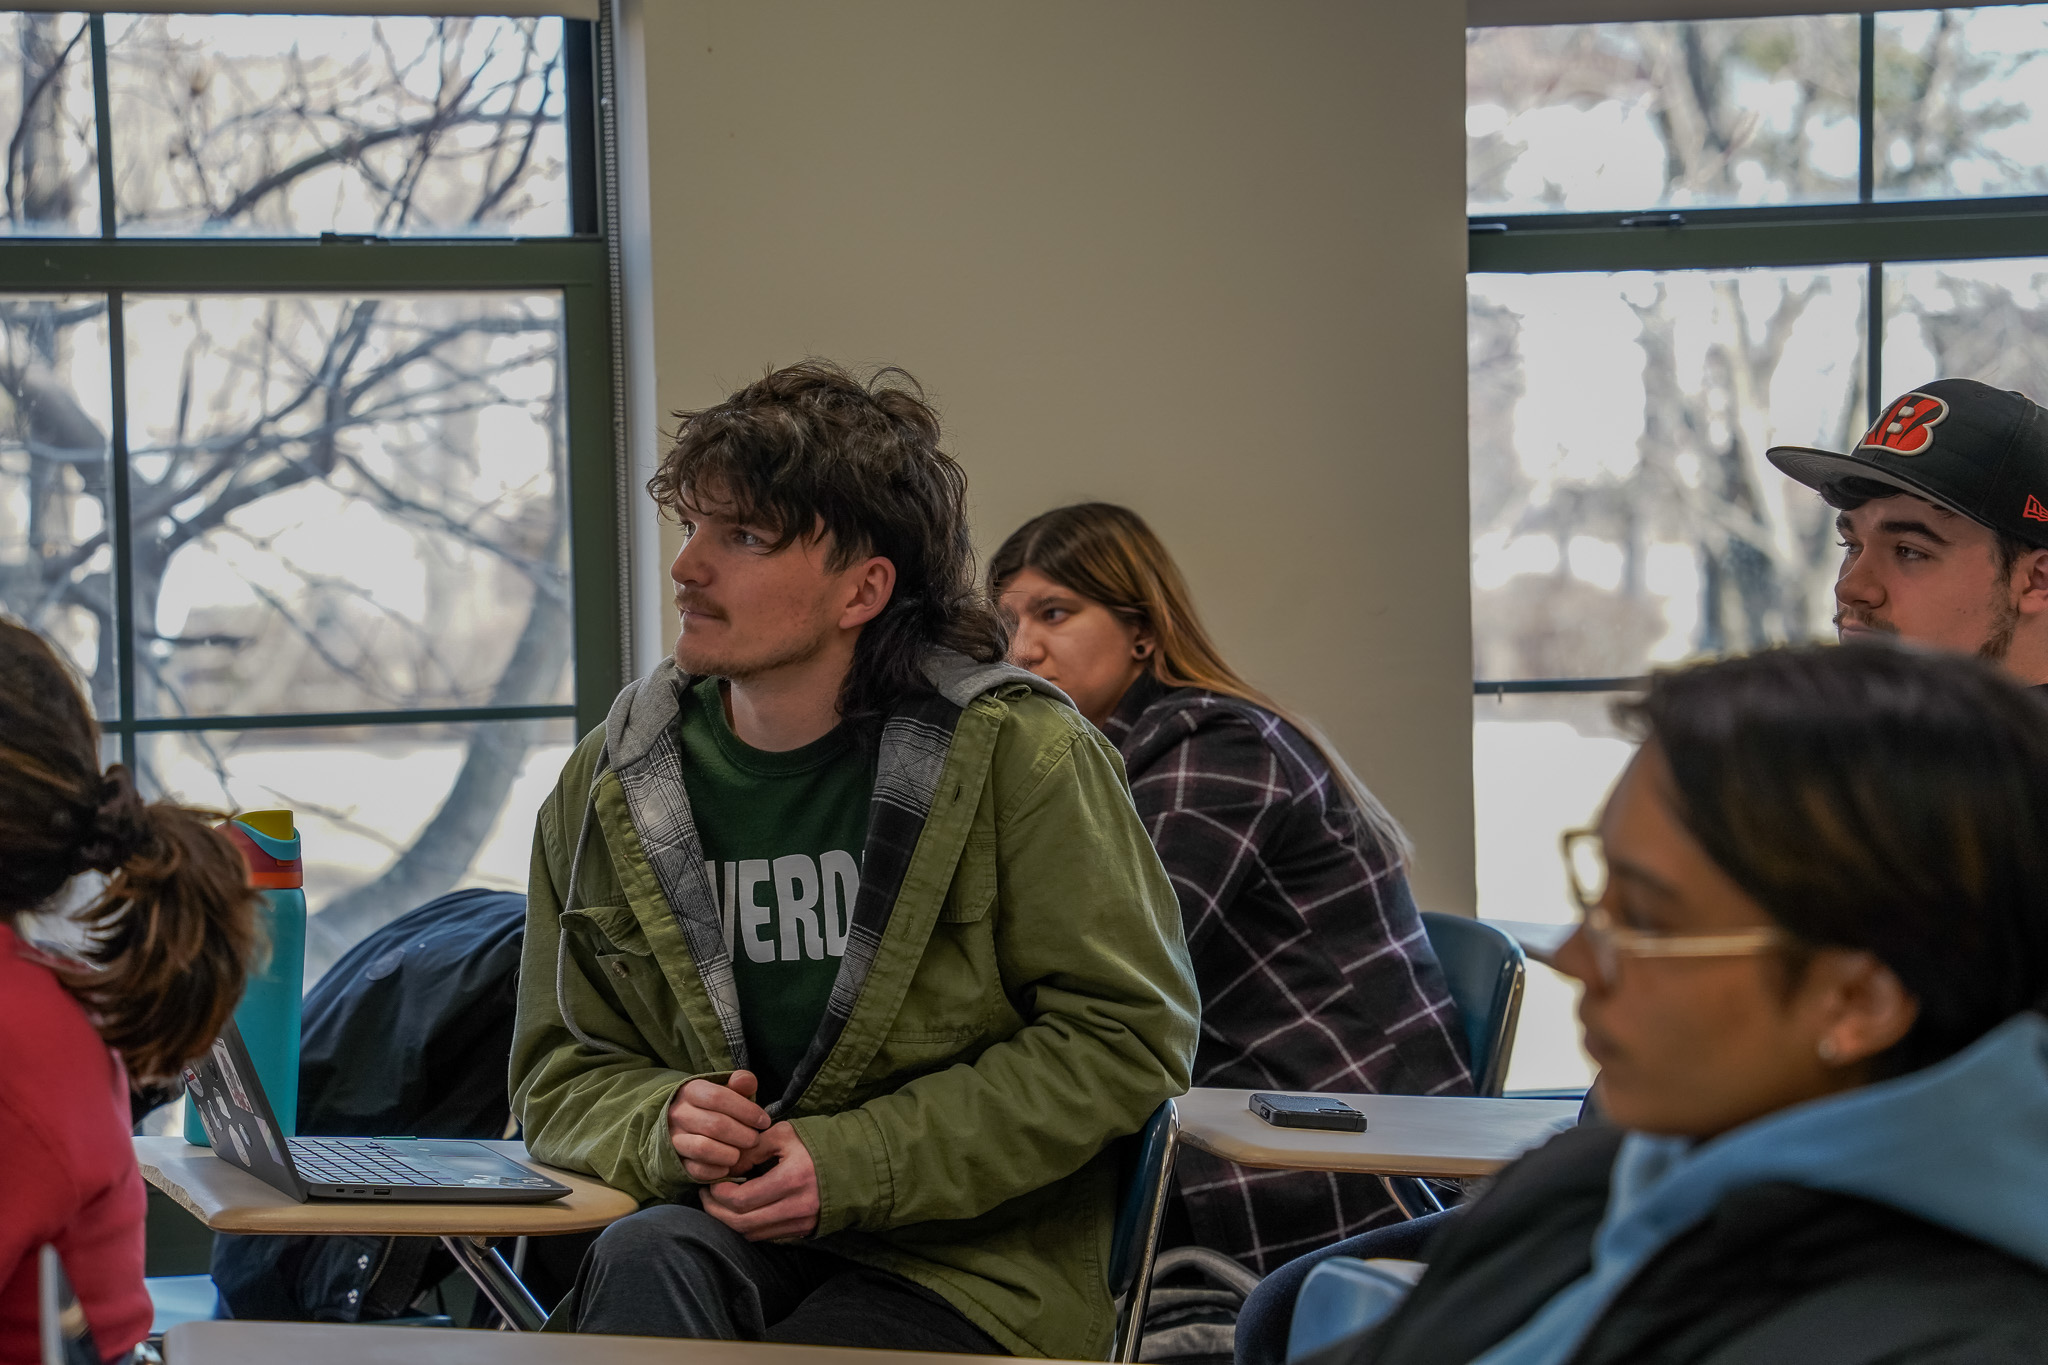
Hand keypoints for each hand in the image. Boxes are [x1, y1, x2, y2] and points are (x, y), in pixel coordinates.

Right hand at [667, 1069, 769, 1181]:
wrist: (684, 1123)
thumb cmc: (715, 1105)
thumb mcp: (727, 1089)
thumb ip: (741, 1083)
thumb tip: (746, 1080)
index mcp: (691, 1091)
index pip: (718, 1097)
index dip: (746, 1110)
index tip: (764, 1121)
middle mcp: (679, 1114)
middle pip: (715, 1125)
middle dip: (742, 1135)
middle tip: (755, 1140)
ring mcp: (675, 1139)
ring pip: (704, 1148)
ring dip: (730, 1153)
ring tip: (742, 1153)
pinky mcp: (677, 1161)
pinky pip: (697, 1170)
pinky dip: (717, 1171)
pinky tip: (728, 1165)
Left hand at [699, 1121, 819, 1241]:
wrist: (856, 1165)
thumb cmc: (818, 1144)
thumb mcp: (785, 1134)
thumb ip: (752, 1148)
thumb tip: (726, 1167)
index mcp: (793, 1179)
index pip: (742, 1200)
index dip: (719, 1195)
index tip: (711, 1183)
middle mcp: (797, 1207)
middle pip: (742, 1224)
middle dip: (717, 1212)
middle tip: (706, 1196)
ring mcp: (801, 1223)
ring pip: (751, 1235)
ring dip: (729, 1222)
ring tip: (719, 1203)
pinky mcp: (802, 1230)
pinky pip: (765, 1236)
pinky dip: (747, 1226)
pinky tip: (740, 1211)